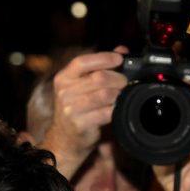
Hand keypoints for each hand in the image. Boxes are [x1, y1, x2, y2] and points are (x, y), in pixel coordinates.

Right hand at [38, 51, 128, 178]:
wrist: (64, 140)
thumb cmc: (76, 109)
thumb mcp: (81, 86)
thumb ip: (99, 67)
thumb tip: (121, 50)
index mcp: (63, 78)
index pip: (82, 62)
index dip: (103, 58)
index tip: (119, 59)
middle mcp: (65, 92)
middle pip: (99, 78)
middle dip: (118, 79)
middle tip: (126, 82)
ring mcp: (71, 109)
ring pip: (105, 94)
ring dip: (119, 94)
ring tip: (122, 96)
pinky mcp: (81, 124)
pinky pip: (106, 113)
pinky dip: (115, 110)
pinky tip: (116, 109)